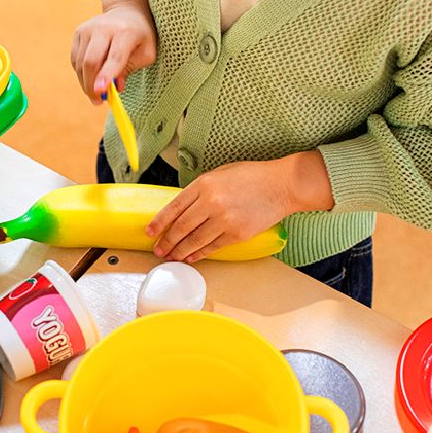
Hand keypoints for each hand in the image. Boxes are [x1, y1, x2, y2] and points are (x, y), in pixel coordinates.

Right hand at [70, 0, 156, 103]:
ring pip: (80, 63)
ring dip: (86, 83)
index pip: (114, 57)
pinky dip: (81, 73)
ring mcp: (87, 28)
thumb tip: (114, 88)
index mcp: (125, 31)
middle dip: (91, 86)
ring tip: (95, 93)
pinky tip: (92, 77)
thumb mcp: (146, 53)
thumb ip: (130, 70)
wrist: (126, 11)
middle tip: (97, 101)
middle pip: (91, 61)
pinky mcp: (78, 32)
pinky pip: (75, 59)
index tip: (100, 91)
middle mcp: (103, 27)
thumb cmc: (140, 36)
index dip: (107, 75)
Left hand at [146, 151, 334, 262]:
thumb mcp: (220, 174)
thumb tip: (182, 209)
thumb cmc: (252, 176)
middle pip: (181, 227)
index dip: (159, 222)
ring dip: (180, 251)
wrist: (282, 185)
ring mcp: (225, 220)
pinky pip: (213, 247)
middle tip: (158, 250)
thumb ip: (200, 190)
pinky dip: (199, 254)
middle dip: (167, 241)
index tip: (149, 232)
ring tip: (171, 257)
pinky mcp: (238, 234)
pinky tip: (191, 258)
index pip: (174, 207)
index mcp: (204, 184)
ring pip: (195, 241)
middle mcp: (212, 202)